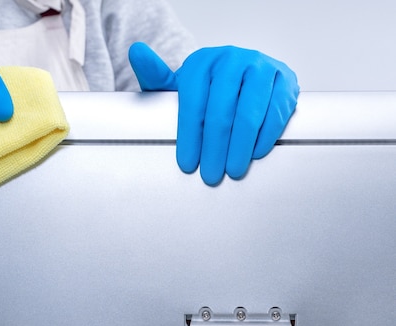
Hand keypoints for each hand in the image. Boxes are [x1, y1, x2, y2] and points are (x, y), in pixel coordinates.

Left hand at [129, 42, 298, 184]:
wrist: (240, 80)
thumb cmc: (204, 92)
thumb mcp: (176, 86)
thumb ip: (155, 76)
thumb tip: (136, 52)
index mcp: (203, 62)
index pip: (194, 102)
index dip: (190, 137)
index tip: (188, 164)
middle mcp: (234, 59)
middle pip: (222, 111)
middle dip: (215, 148)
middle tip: (211, 175)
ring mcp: (262, 67)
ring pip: (250, 112)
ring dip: (241, 147)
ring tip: (233, 170)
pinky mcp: (286, 79)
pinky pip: (277, 111)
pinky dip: (266, 136)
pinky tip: (255, 153)